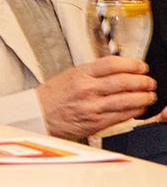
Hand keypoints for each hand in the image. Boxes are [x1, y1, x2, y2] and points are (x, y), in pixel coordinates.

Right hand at [36, 56, 155, 140]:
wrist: (38, 114)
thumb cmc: (53, 96)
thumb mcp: (70, 75)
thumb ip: (93, 73)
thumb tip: (119, 70)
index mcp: (81, 74)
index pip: (113, 64)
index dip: (133, 64)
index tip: (142, 66)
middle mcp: (87, 89)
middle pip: (124, 81)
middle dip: (143, 81)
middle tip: (149, 82)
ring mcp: (92, 106)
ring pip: (127, 99)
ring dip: (143, 97)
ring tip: (149, 95)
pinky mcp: (96, 122)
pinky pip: (122, 115)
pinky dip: (135, 111)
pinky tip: (139, 108)